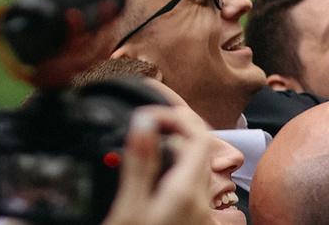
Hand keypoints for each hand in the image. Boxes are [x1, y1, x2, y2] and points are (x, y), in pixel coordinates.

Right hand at [105, 105, 219, 224]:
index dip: (176, 116)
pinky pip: (187, 182)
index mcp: (187, 191)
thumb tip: (145, 122)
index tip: (148, 113)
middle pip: (199, 147)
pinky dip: (171, 165)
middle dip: (175, 127)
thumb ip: (139, 166)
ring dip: (173, 146)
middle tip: (144, 121)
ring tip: (142, 140)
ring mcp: (197, 211)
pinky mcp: (188, 219)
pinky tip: (149, 169)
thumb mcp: (129, 209)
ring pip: (193, 165)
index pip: (199, 135)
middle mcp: (200, 200)